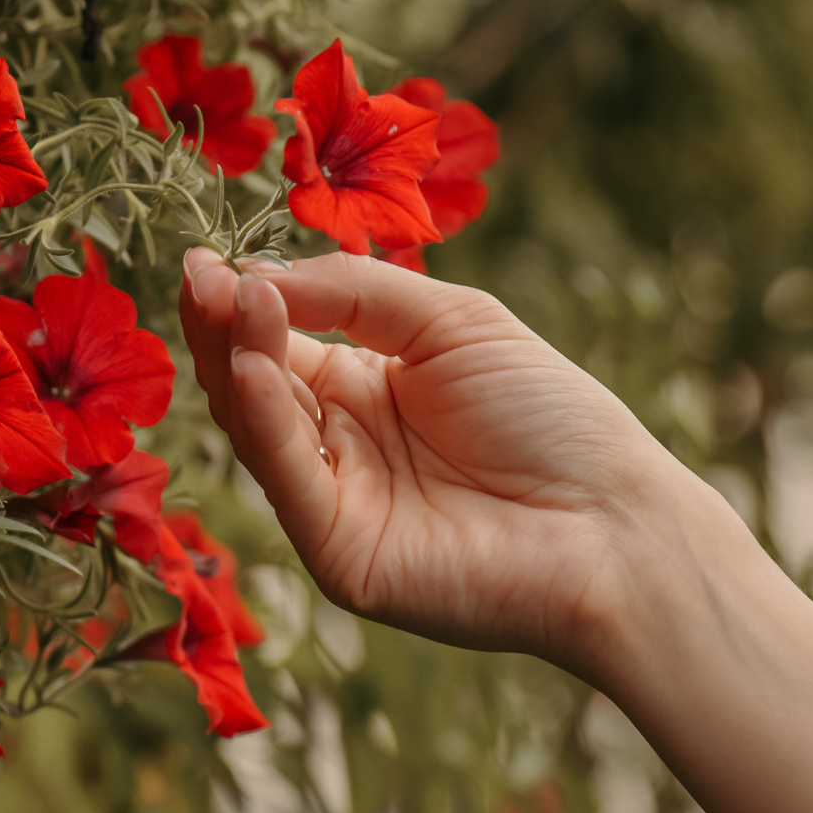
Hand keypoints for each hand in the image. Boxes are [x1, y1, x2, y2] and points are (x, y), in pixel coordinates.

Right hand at [179, 248, 688, 670]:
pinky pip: (289, 480)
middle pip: (251, 381)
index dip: (242, 300)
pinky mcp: (340, 553)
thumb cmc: (552, 416)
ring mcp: (334, 503)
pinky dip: (267, 421)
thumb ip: (353, 291)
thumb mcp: (452, 321)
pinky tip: (261, 366)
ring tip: (231, 301)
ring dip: (238, 360)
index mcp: (364, 387)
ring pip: (257, 428)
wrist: (616, 521)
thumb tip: (253, 275)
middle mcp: (338, 445)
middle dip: (221, 325)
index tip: (208, 259)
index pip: (277, 339)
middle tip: (197, 274)